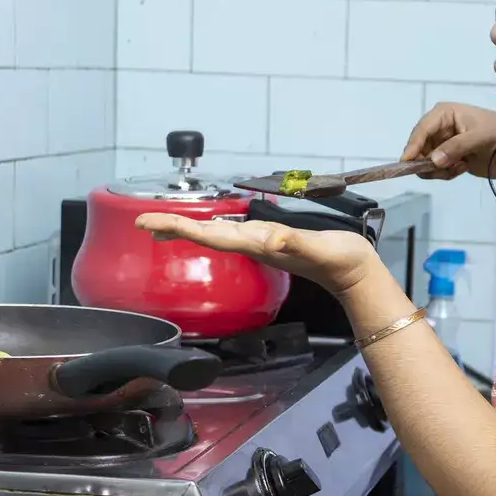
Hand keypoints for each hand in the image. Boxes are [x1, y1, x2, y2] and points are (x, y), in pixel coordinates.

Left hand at [133, 214, 383, 298]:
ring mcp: (259, 246)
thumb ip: (295, 243)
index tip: (145, 222)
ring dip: (186, 230)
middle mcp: (253, 246)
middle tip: (139, 221)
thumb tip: (271, 238)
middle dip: (171, 227)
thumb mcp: (320, 248)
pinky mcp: (269, 243)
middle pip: (203, 236)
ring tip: (161, 224)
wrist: (356, 275)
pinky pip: (230, 236)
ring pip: (213, 237)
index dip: (177, 227)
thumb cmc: (341, 260)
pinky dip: (209, 230)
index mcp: (258, 244)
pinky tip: (204, 228)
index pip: (208, 235)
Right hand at [402, 102, 495, 180]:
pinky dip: (446, 173)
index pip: (423, 128)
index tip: (406, 161)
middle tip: (443, 169)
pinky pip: (435, 170)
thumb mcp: (478, 137)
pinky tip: (462, 168)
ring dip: (439, 169)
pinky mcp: (448, 157)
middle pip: (420, 147)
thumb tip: (433, 161)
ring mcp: (443, 143)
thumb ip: (455, 147)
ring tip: (458, 167)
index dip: (413, 145)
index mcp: (445, 113)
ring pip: (426, 161)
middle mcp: (440, 127)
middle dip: (429, 161)